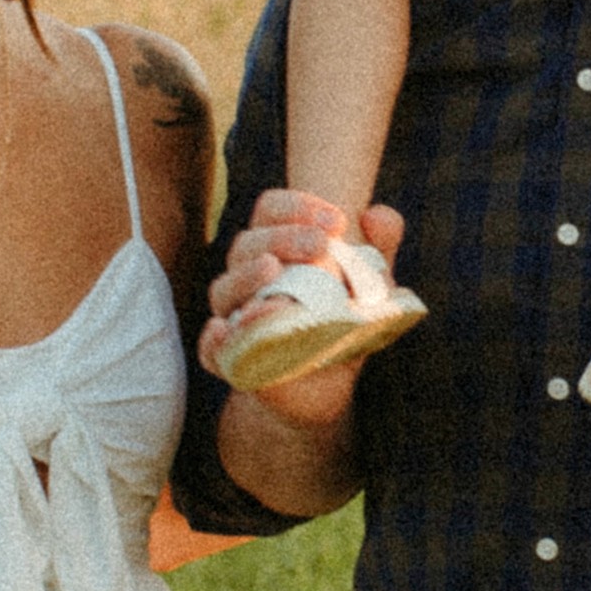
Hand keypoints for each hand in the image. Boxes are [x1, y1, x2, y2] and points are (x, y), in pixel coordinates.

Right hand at [198, 190, 406, 424]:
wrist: (328, 383)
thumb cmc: (345, 321)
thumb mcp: (372, 284)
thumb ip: (381, 245)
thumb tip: (375, 215)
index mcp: (276, 248)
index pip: (271, 211)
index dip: (297, 206)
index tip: (336, 220)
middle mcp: (248, 277)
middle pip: (247, 244)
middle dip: (282, 237)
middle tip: (320, 244)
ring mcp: (234, 317)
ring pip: (224, 290)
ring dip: (246, 277)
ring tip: (273, 270)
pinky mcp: (231, 360)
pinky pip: (210, 349)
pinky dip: (213, 339)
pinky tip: (225, 329)